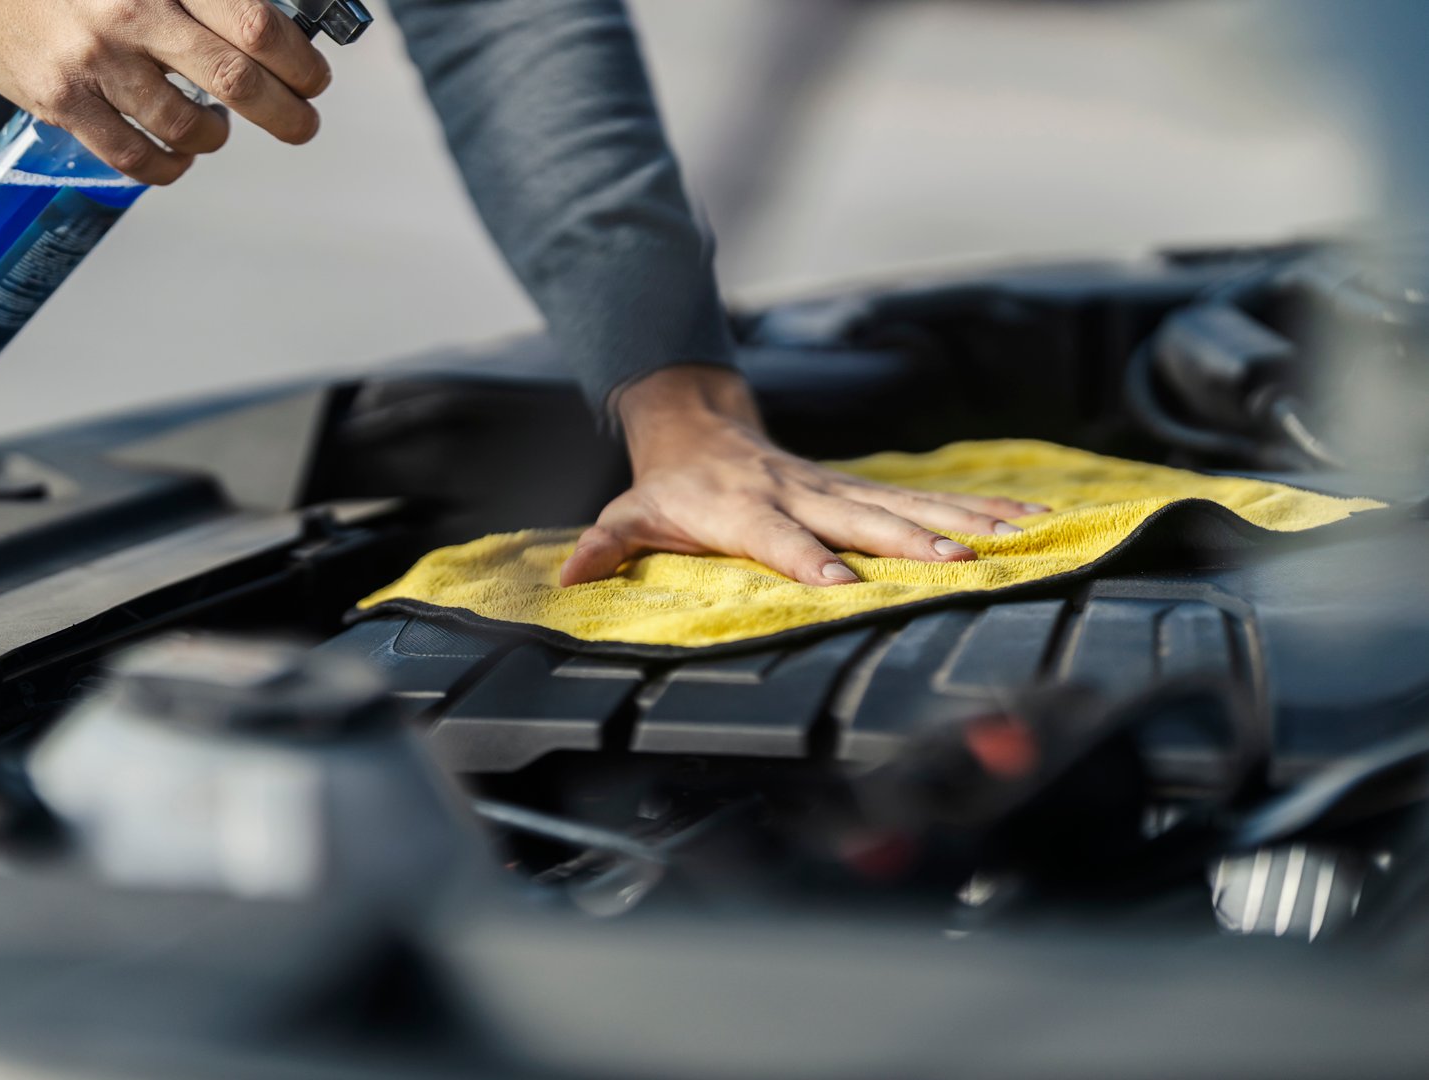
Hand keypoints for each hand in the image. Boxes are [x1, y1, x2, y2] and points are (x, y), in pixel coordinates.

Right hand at [0, 0, 332, 184]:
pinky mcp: (61, 101)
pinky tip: (179, 156)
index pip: (256, 25)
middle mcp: (129, 13)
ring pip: (187, 126)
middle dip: (284, 112)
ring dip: (216, 136)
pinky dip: (169, 166)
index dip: (298, 60)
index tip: (313, 78)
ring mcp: (94, 61)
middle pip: (235, 80)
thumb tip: (274, 28)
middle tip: (302, 124)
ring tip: (218, 128)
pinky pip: (134, 158)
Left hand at [559, 365, 1047, 586]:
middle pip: (860, 519)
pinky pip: (926, 498)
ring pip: (908, 504)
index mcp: (744, 510)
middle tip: (959, 561)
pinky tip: (1026, 520)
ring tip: (1019, 537)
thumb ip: (605, 546)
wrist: (701, 429)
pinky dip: (978, 508)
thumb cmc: (670, 486)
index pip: (778, 537)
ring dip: (964, 521)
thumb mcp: (630, 514)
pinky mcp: (863, 490)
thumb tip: (566, 576)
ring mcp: (837, 489)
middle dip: (910, 541)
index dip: (807, 559)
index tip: (842, 586)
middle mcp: (800, 496)